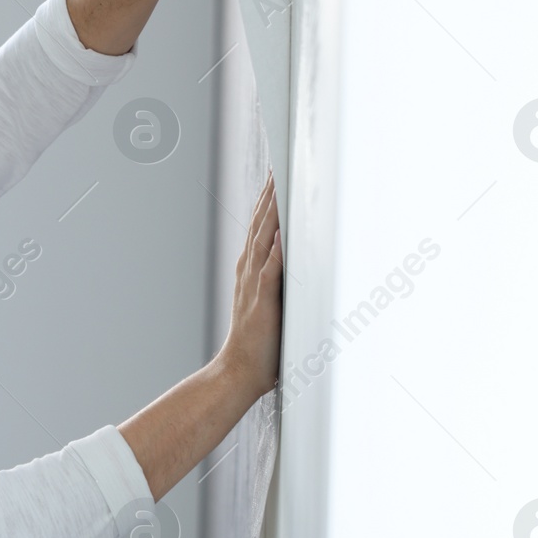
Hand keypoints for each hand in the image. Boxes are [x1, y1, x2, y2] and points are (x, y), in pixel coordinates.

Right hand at [219, 170, 282, 400]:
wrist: (239, 371)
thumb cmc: (259, 343)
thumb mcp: (270, 303)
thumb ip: (279, 280)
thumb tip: (298, 260)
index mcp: (251, 271)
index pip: (261, 228)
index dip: (268, 201)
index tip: (276, 175)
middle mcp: (249, 272)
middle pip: (260, 226)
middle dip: (270, 196)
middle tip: (278, 166)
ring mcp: (253, 285)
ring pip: (263, 241)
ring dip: (272, 214)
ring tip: (279, 186)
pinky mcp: (262, 302)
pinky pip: (269, 272)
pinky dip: (275, 252)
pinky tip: (281, 233)